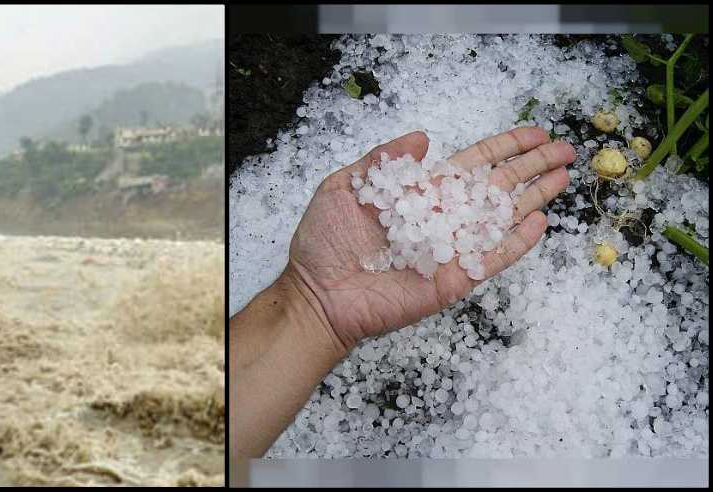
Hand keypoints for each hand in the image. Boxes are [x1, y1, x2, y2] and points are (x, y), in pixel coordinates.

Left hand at [284, 127, 576, 353]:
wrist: (316, 293)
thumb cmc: (324, 242)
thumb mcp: (346, 186)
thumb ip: (384, 160)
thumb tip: (423, 136)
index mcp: (421, 193)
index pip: (472, 164)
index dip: (504, 147)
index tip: (535, 133)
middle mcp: (442, 218)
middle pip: (497, 187)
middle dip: (531, 167)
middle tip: (567, 149)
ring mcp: (450, 250)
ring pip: (501, 219)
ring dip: (534, 197)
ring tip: (564, 177)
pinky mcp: (452, 280)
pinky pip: (491, 259)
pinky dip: (516, 243)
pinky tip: (540, 222)